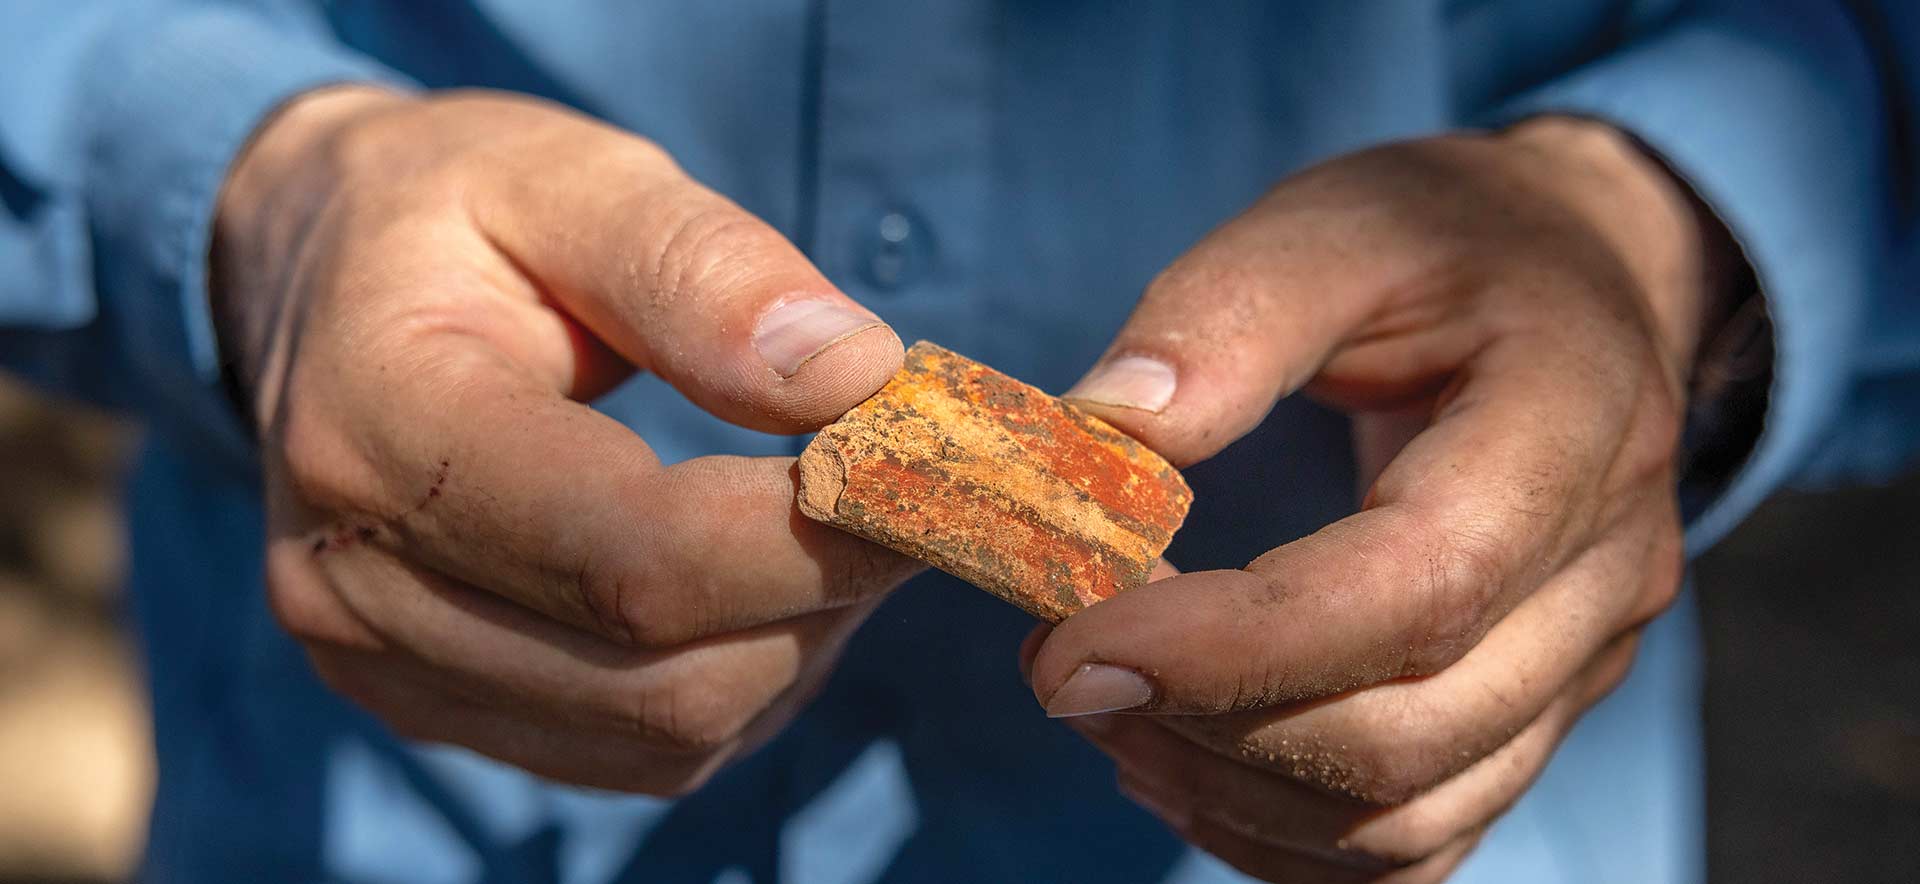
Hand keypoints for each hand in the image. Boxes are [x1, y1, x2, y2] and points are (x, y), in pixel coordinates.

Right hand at [213, 87, 920, 794]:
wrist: (313, 279)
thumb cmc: (454, 211)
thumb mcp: (568, 176)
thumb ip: (701, 268)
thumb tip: (854, 376)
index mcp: (375, 428)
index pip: (629, 555)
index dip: (810, 538)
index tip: (929, 474)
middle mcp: (355, 584)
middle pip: (661, 676)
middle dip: (824, 595)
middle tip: (907, 494)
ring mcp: (385, 667)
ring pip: (667, 733)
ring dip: (796, 644)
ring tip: (831, 521)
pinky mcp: (434, 708)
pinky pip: (640, 751)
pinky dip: (741, 681)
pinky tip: (762, 582)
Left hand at [1027, 118, 1734, 879]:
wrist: (1581, 280)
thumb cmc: (1447, 241)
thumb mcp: (1340, 220)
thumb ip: (1226, 312)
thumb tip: (1101, 429)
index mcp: (1572, 426)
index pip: (1417, 589)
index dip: (1236, 645)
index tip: (1071, 646)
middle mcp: (1604, 573)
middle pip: (1407, 735)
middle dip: (1204, 725)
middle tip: (1056, 668)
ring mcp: (1584, 664)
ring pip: (1408, 819)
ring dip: (1226, 791)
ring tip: (1098, 708)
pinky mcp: (1538, 714)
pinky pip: (1418, 843)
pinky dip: (1282, 832)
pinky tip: (1179, 760)